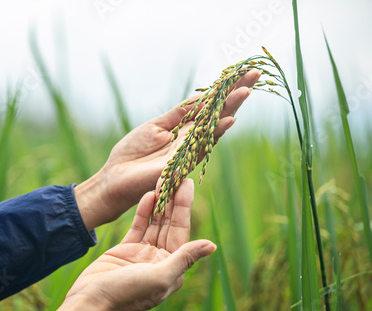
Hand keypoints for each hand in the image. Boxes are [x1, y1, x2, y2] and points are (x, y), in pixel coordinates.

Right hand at [53, 179, 215, 310]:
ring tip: (163, 180)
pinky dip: (144, 211)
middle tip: (176, 175)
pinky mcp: (126, 249)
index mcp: (173, 267)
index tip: (188, 183)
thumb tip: (212, 245)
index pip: (182, 231)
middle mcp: (161, 259)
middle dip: (173, 200)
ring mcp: (143, 253)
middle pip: (170, 224)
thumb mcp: (160, 276)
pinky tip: (149, 195)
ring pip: (155, 223)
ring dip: (160, 202)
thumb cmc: (127, 294)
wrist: (91, 302)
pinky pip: (138, 226)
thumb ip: (184, 258)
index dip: (185, 206)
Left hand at [75, 70, 260, 229]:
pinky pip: (202, 146)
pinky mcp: (183, 163)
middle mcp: (192, 139)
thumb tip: (198, 97)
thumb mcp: (155, 126)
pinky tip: (229, 119)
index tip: (241, 72)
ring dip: (231, 110)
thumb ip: (178, 115)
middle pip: (219, 114)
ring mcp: (190, 151)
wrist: (115, 177)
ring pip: (215, 128)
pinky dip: (215, 132)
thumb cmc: (132, 153)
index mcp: (185, 129)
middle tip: (255, 75)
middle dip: (236, 95)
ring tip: (246, 91)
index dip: (225, 90)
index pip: (210, 106)